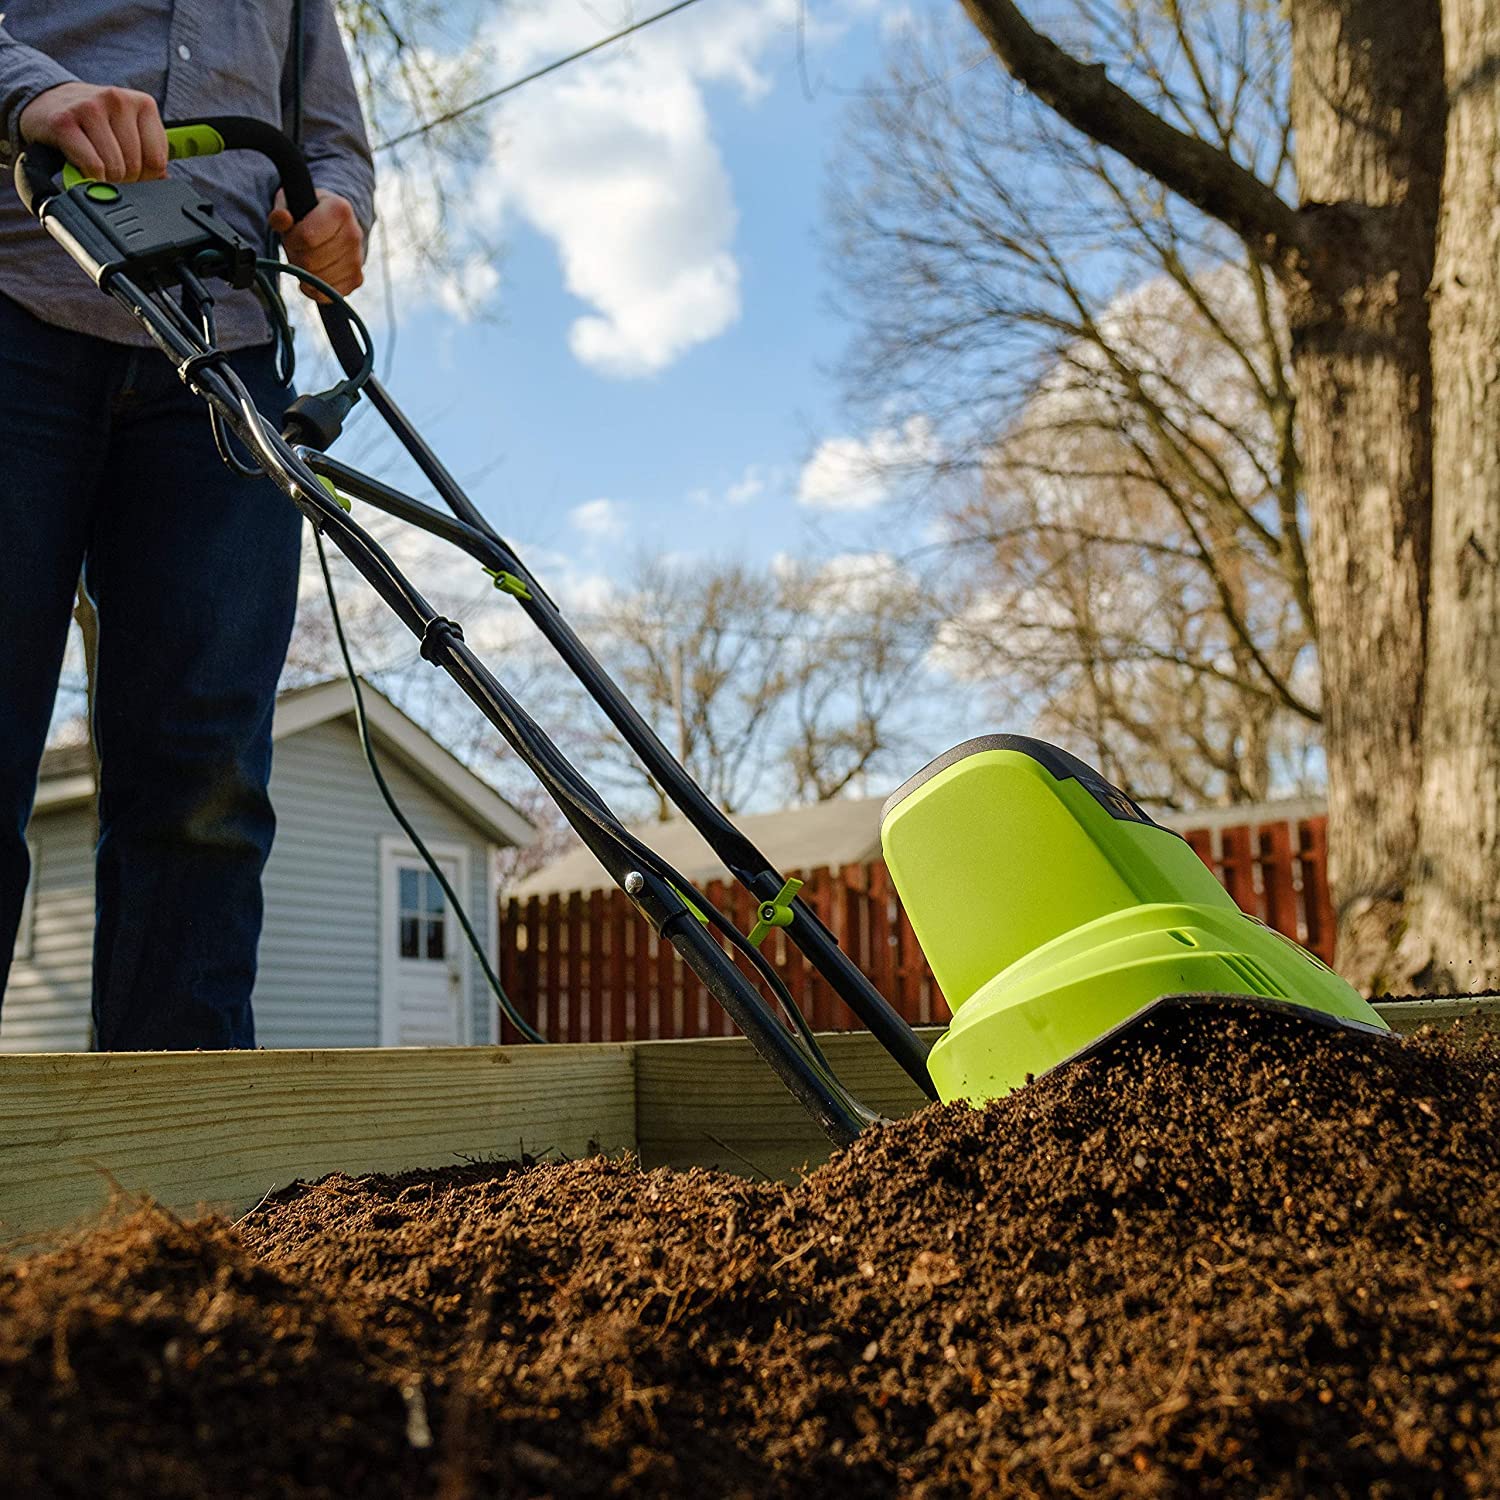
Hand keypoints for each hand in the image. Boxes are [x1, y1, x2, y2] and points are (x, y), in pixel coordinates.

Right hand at [19, 82, 168, 182]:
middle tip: (112, 171)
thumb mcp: (128, 129)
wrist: (48, 102)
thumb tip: (165, 181)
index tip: (134, 173)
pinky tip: (83, 166)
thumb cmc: (94, 123)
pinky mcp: (65, 121)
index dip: (147, 176)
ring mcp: (90, 107)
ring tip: (98, 167)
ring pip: (115, 167)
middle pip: (136, 165)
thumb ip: (149, 150)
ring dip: (107, 178)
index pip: (158, 159)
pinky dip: (90, 176)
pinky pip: (92, 166)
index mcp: (143, 104)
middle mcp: (117, 99)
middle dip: (126, 178)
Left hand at [269, 188, 364, 300]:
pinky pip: (327, 294)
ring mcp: (358, 259)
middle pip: (311, 261)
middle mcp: (354, 234)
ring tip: (307, 259)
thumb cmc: (308, 215)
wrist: (336, 226)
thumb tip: (282, 218)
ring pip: (318, 281)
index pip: (307, 237)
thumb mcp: (291, 205)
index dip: (292, 240)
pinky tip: (312, 275)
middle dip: (297, 258)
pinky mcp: (357, 279)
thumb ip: (281, 213)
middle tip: (298, 249)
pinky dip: (314, 289)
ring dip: (304, 274)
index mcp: (339, 210)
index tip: (292, 236)